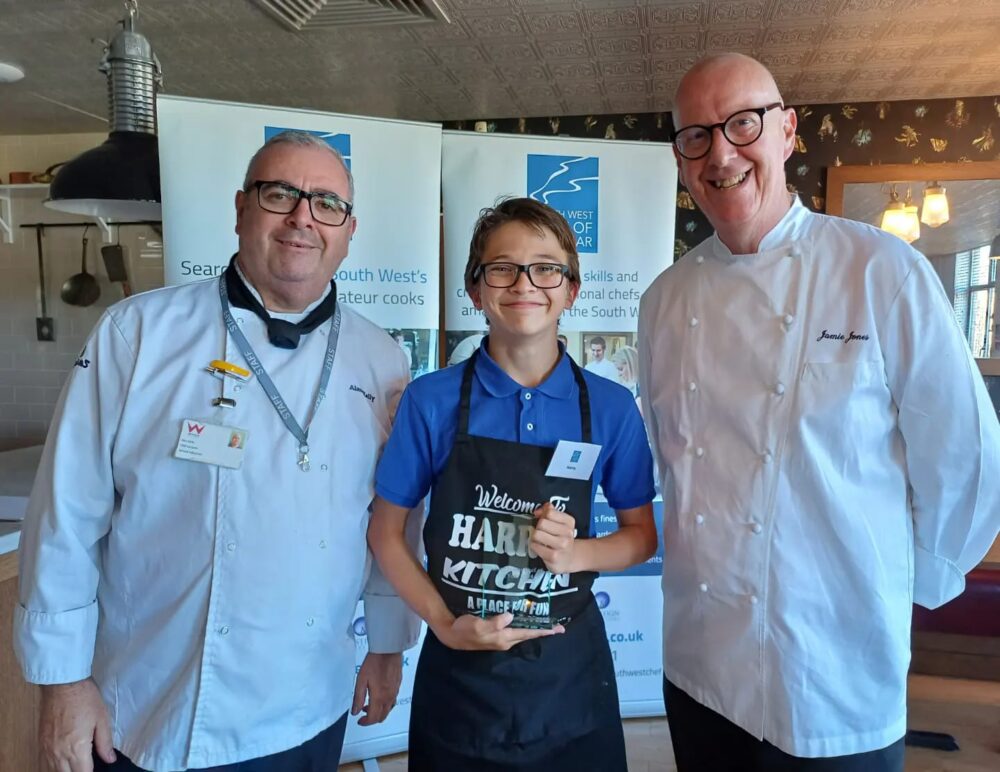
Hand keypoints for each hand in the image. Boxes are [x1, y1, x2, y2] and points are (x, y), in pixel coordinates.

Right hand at [39, 678, 114, 771]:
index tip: (97, 769)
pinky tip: (63, 763)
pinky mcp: (40, 743)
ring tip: (77, 765)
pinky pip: (45, 763)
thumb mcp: (102, 719)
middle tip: (88, 765)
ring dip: (66, 771)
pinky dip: (54, 767)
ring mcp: (47, 749)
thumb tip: (110, 760)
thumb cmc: (85, 699)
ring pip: (54, 771)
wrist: (62, 684)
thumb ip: (105, 743)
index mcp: (76, 748)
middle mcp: (59, 753)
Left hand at [352, 652, 402, 725]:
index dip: (365, 722)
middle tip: (363, 714)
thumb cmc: (374, 662)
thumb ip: (358, 698)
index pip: (373, 718)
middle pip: (382, 716)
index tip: (360, 720)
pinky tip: (379, 696)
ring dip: (379, 712)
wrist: (388, 650)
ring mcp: (395, 692)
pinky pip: (393, 701)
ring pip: (388, 710)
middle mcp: (389, 697)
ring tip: (369, 704)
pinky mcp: (398, 686)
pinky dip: (385, 704)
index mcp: (379, 697)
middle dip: (372, 719)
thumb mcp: (361, 680)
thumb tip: (355, 711)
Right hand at [436, 612, 563, 651]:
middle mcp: (505, 640)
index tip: (557, 629)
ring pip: (522, 633)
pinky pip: (514, 630)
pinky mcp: (495, 635)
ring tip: (545, 623)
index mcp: (503, 638)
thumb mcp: (478, 625)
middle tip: (558, 626)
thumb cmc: (464, 629)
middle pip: (528, 634)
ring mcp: (500, 638)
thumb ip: (494, 622)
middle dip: (542, 630)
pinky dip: (523, 626)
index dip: (542, 630)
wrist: (451, 634)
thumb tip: (510, 616)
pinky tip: (524, 620)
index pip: (527, 633)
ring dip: (534, 629)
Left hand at [531, 503, 577, 573]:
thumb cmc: (560, 538)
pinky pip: (535, 546)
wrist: (568, 559)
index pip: (550, 512)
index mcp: (569, 522)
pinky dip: (534, 546)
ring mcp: (562, 545)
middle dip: (538, 527)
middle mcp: (568, 533)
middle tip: (542, 533)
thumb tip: (537, 511)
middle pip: (542, 522)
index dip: (543, 515)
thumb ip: (547, 511)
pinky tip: (540, 548)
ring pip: (537, 534)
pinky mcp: (554, 556)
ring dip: (535, 537)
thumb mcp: (558, 522)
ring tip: (540, 540)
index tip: (544, 521)